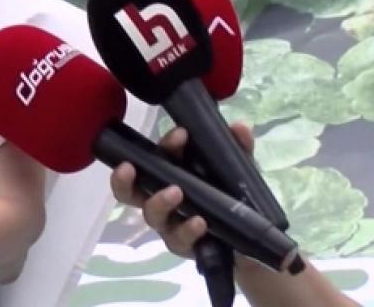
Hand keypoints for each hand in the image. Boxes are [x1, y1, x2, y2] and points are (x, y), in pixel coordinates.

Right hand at [109, 123, 255, 257]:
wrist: (251, 244)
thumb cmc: (231, 202)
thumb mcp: (238, 174)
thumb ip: (238, 150)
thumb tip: (239, 127)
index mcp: (168, 177)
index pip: (157, 158)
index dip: (165, 145)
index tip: (181, 134)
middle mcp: (161, 201)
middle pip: (129, 192)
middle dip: (122, 180)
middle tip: (128, 167)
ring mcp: (170, 225)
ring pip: (151, 215)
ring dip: (159, 202)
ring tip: (176, 192)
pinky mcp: (184, 246)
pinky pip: (179, 239)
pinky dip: (187, 230)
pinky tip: (199, 223)